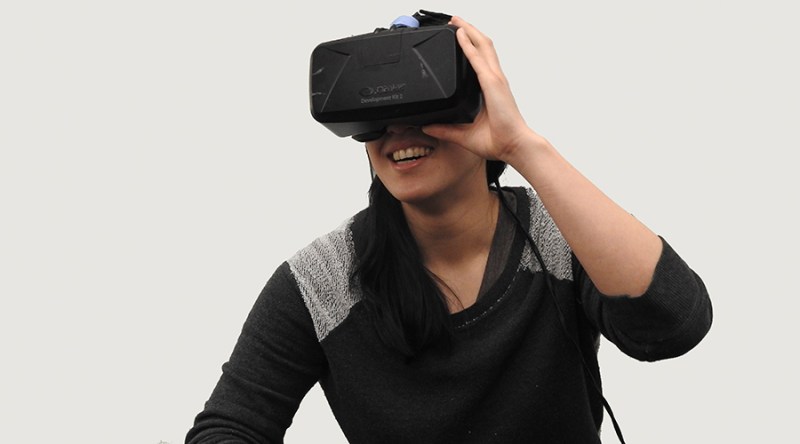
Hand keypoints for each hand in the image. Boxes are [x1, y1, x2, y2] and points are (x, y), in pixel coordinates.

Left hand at [422, 16, 539, 162]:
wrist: (513, 146)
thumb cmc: (498, 140)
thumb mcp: (463, 135)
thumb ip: (445, 130)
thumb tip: (427, 126)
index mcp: (489, 90)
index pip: (480, 61)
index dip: (470, 46)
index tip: (458, 38)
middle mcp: (493, 80)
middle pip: (482, 47)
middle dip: (469, 31)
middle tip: (454, 22)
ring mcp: (494, 80)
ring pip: (482, 46)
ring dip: (469, 31)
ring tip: (456, 21)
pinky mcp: (492, 83)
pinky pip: (477, 59)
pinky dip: (468, 44)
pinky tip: (460, 34)